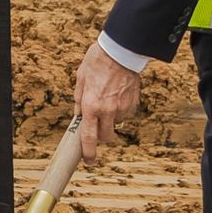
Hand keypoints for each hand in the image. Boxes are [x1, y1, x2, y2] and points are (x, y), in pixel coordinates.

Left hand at [73, 40, 142, 166]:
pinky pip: (125, 114)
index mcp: (91, 105)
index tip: (88, 161)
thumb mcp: (80, 79)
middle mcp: (107, 110)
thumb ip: (79, 100)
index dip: (88, 152)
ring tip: (107, 99)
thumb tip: (78, 116)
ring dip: (110, 119)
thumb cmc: (97, 62)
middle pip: (105, 136)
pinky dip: (120, 110)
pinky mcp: (133, 103)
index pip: (89, 137)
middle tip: (96, 124)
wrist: (121, 51)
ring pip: (116, 124)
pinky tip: (117, 95)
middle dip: (100, 135)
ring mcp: (122, 108)